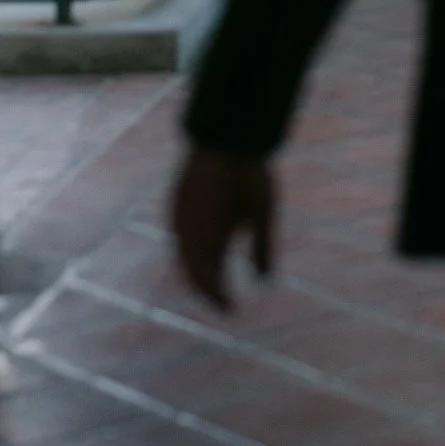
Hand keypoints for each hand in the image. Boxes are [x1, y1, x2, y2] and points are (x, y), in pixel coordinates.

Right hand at [171, 147, 276, 309]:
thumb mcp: (263, 213)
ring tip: (215, 279)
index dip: (218, 298)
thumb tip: (265, 279)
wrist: (227, 135)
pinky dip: (191, 251)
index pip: (207, 282)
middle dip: (206, 288)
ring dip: (197, 270)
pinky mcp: (176, 203)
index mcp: (206, 241)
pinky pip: (180, 237)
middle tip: (223, 300)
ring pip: (183, 256)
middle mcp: (185, 234)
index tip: (232, 310)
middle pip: (192, 273)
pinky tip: (204, 249)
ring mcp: (177, 218)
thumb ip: (262, 247)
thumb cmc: (249, 175)